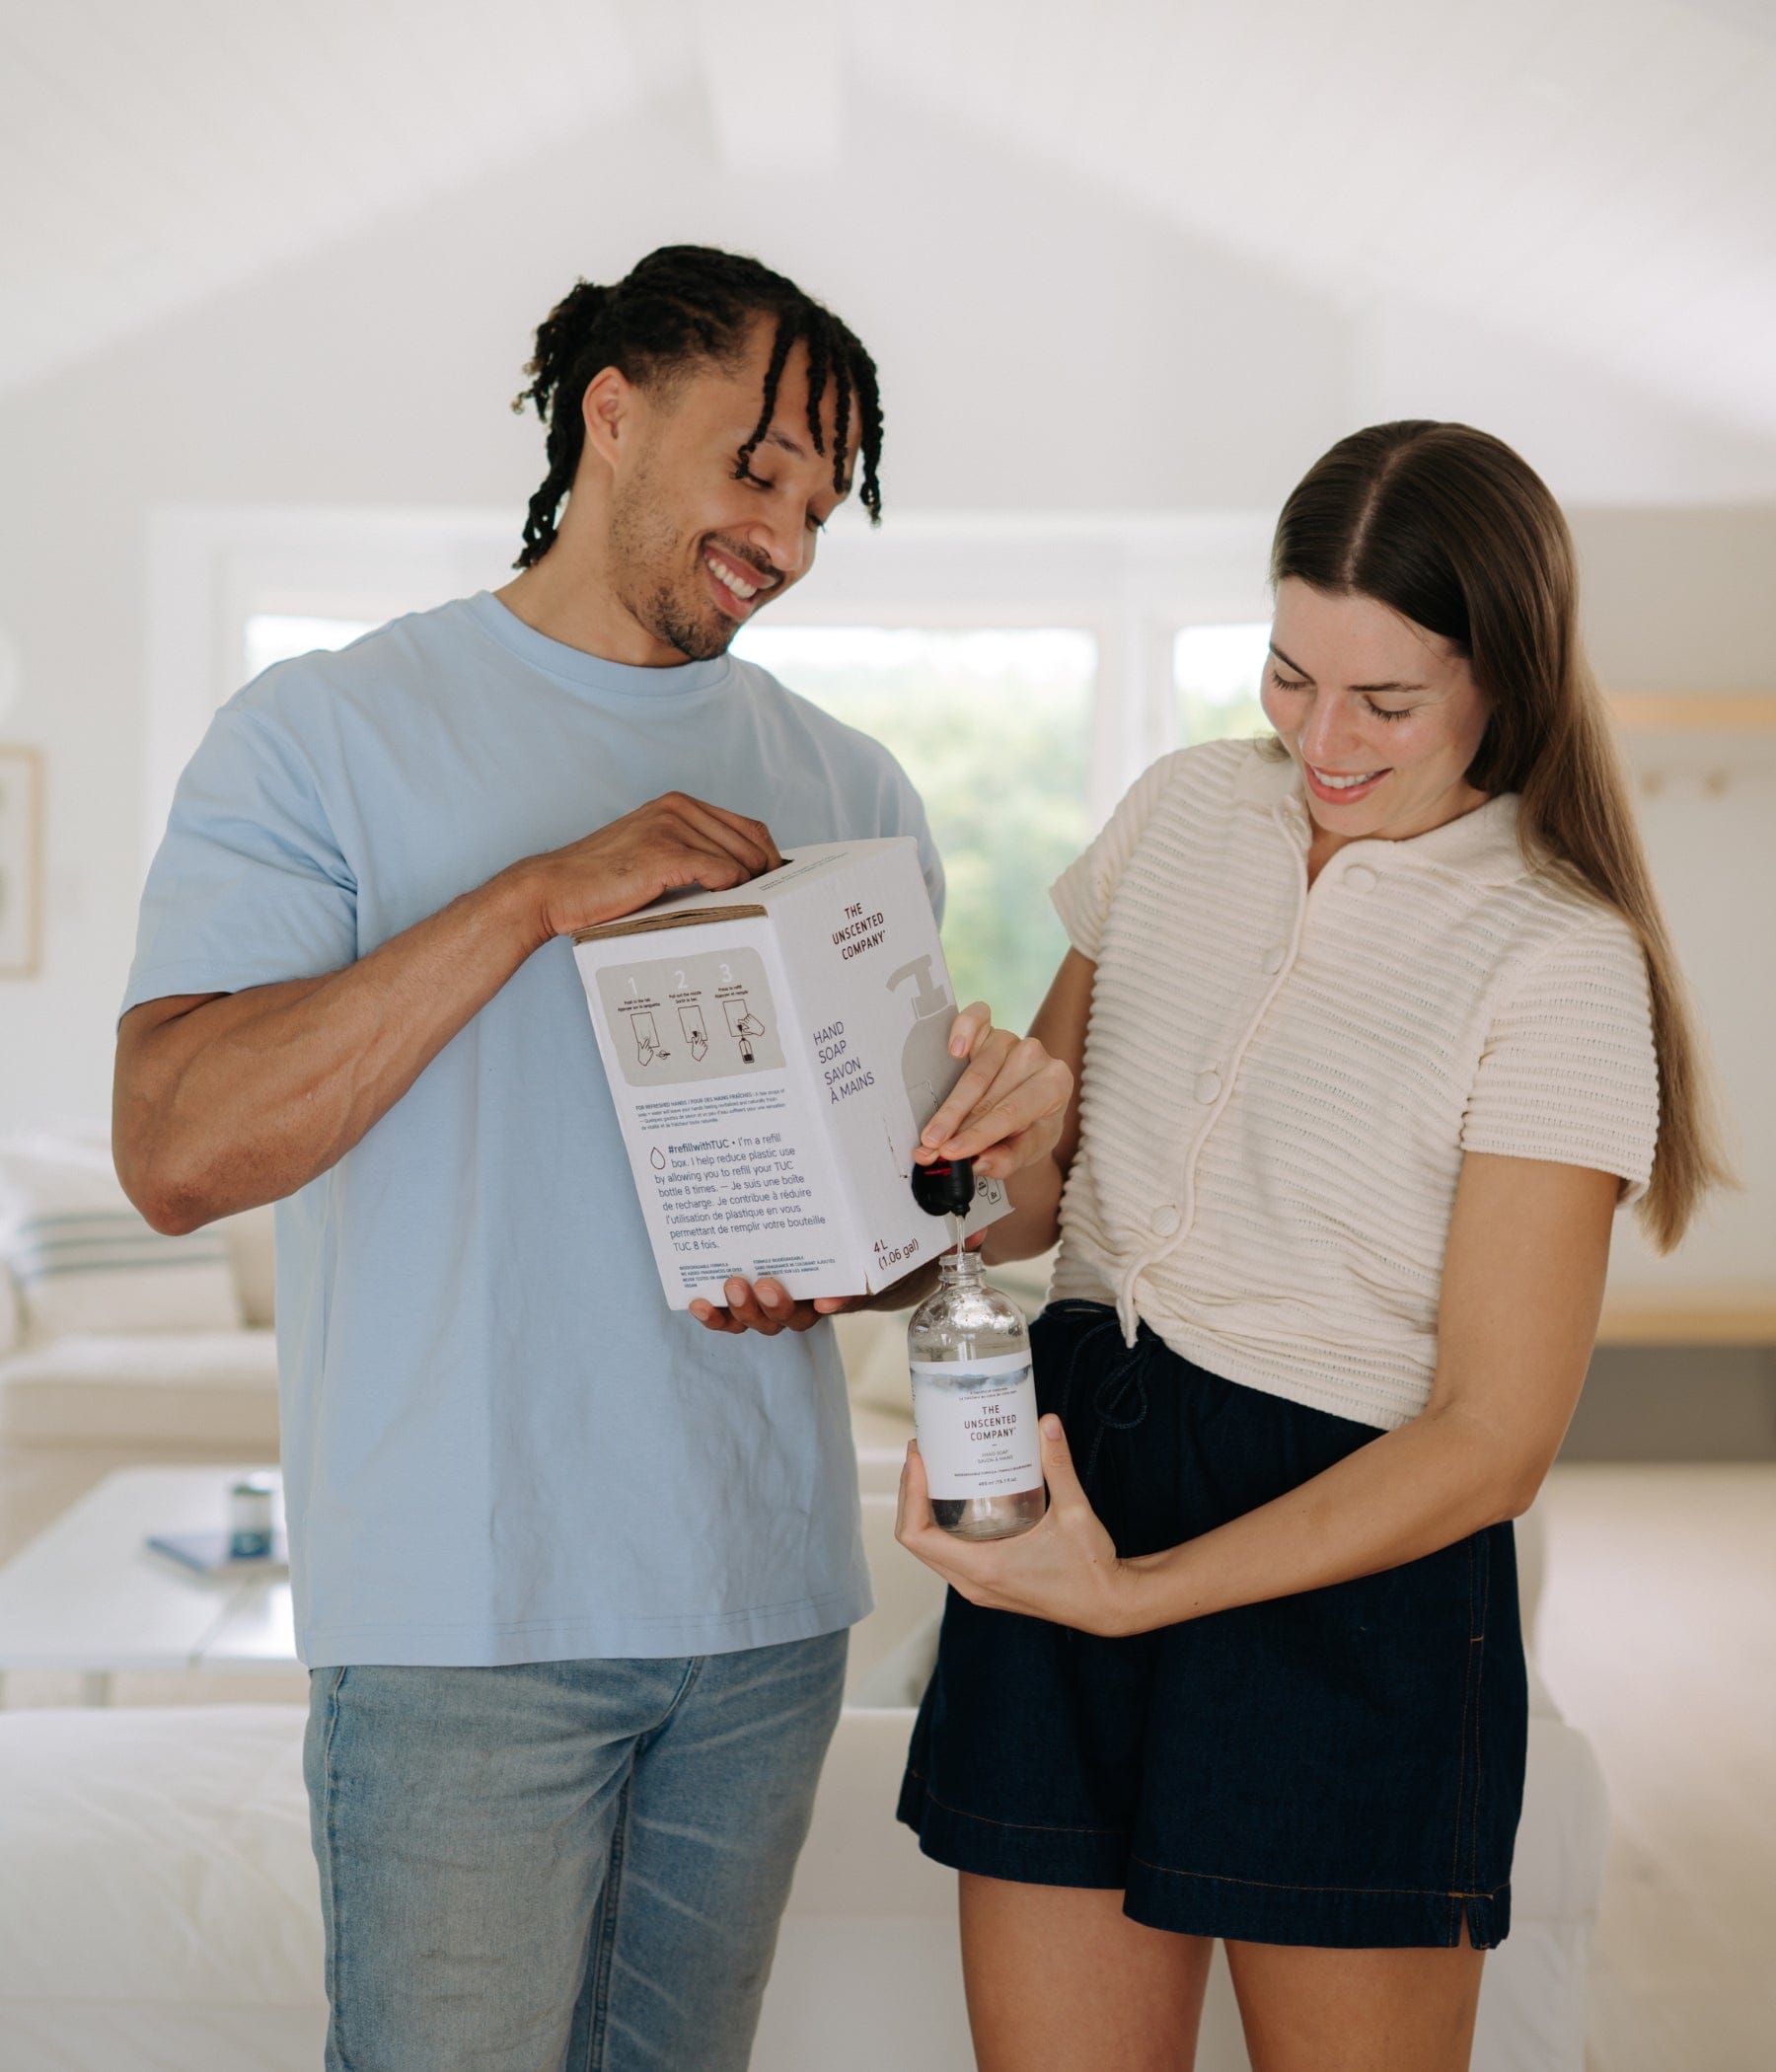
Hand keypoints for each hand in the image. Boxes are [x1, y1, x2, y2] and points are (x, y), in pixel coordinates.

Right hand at [510, 793, 781, 943]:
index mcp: (678, 804)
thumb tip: (745, 877)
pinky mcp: (663, 854)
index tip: (774, 886)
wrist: (554, 889)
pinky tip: (719, 905)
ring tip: (743, 911)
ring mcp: (670, 828)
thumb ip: (692, 851)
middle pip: (752, 844)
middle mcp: (677, 808)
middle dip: (765, 877)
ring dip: (746, 890)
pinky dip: (729, 892)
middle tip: (767, 907)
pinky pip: (721, 873)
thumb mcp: (653, 852)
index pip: (750, 827)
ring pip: (740, 861)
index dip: (768, 858)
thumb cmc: (603, 880)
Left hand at [687, 1234, 987, 1336]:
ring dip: (745, 1309)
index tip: (830, 1300)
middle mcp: (819, 1303)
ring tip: (735, 1284)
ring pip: (764, 1321)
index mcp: (857, 1293)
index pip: (849, 1302)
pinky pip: (736, 1315)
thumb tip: (977, 1233)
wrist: (870, 1246)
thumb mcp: (923, 1244)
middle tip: (770, 1285)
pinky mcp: (759, 1296)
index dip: (840, 1303)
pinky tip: (696, 1302)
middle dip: (778, 1308)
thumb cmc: (897, 1247)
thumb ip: (946, 1241)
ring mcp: (787, 1303)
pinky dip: (717, 1316)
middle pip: (795, 1320)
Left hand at [895, 1415, 1147, 1636]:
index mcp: (983, 1568)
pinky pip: (947, 1557)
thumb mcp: (1075, 1511)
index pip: (917, 1534)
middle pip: (917, 1539)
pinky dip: (942, 1527)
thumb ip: (1059, 1465)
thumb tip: (1047, 1423)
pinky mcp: (987, 1586)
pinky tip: (959, 1499)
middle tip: (924, 1454)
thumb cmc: (1091, 1567)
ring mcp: (978, 1588)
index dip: (909, 1493)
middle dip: (911, 1494)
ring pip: (930, 1550)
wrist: (1108, 1605)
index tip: (919, 1458)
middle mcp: (972, 1583)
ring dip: (923, 1511)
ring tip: (937, 1470)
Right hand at [912, 1002, 1071, 1182]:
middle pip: (987, 1094)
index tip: (951, 1153)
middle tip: (930, 1150)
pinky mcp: (988, 1028)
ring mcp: (1011, 1039)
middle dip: (955, 1126)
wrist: (1029, 1111)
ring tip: (930, 1134)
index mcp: (1055, 1084)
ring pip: (975, 1071)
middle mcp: (1035, 1056)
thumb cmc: (1030, 1130)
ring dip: (949, 1106)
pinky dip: (962, 1029)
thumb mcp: (1027, 1152)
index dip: (977, 1134)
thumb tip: (980, 1162)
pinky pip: (975, 1018)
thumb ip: (1007, 1159)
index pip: (1010, 1112)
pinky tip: (952, 1051)